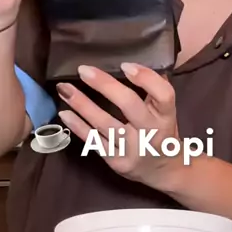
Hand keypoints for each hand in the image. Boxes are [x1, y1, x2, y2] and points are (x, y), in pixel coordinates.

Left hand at [57, 63, 178, 187]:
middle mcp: (152, 133)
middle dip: (105, 86)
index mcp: (166, 116)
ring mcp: (133, 149)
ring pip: (106, 124)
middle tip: (83, 70)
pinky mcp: (117, 162)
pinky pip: (95, 142)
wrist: (164, 170)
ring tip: (64, 89)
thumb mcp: (165, 111)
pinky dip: (78, 127)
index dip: (146, 78)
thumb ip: (154, 89)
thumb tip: (133, 60)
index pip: (163, 95)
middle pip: (130, 105)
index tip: (125, 65)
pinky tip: (65, 114)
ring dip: (83, 105)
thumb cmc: (162, 131)